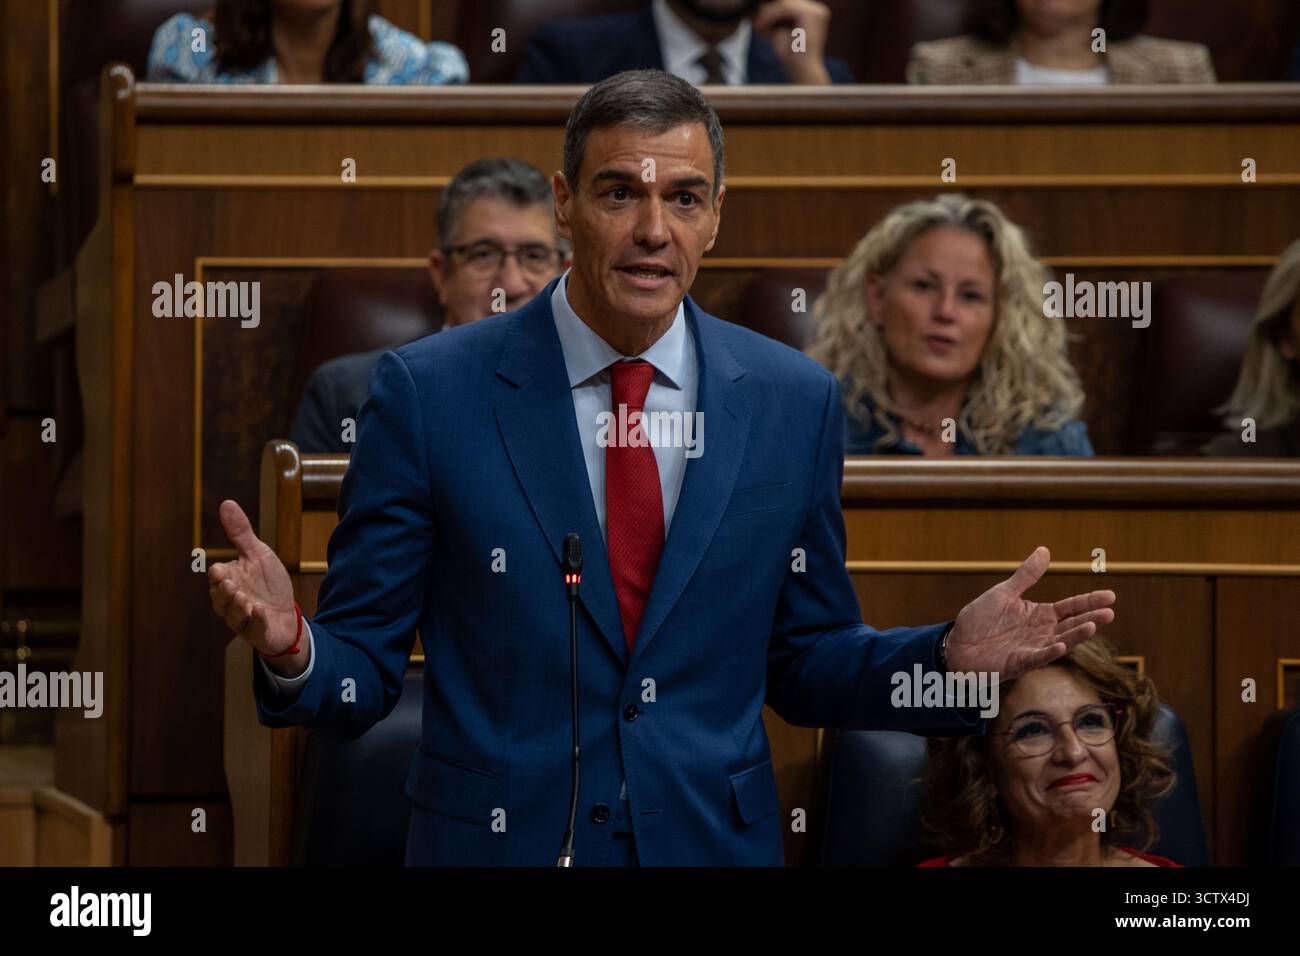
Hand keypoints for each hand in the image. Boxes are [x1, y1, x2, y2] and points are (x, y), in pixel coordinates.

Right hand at [208, 499, 302, 674]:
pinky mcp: (258, 632)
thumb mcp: (257, 555)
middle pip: (220, 598)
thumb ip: (241, 533)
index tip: (220, 570)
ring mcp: (243, 619)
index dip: (218, 575)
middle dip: (224, 592)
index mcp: (229, 580)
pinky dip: (256, 621)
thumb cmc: (268, 584)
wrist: (287, 614)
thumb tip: (226, 503)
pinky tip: (260, 612)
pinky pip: (254, 628)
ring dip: (237, 607)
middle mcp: (231, 601)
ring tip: (245, 598)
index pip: (218, 577)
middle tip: (230, 584)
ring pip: (233, 616)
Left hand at [753, 0, 831, 84]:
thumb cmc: (792, 58)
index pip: (789, 5)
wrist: (803, 72)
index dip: (772, 11)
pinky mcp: (812, 15)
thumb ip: (775, 20)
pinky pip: (785, 8)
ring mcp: (817, 11)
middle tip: (755, 23)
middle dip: (769, 11)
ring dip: (768, 14)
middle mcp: (818, 11)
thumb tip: (760, 8)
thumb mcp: (781, 34)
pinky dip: (771, 16)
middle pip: (787, 2)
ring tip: (758, 27)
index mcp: (814, 15)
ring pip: (785, 4)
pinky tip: (762, 27)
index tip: (757, 21)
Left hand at [947, 546, 1114, 679]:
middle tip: (1110, 612)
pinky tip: (1061, 645)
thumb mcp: (1004, 593)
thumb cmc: (981, 620)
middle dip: (1090, 618)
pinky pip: (1037, 658)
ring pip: (1060, 642)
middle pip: (1071, 625)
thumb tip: (1045, 549)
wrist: (957, 644)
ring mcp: (1032, 649)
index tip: (1110, 595)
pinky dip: (1049, 652)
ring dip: (1076, 635)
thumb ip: (1026, 575)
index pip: (1070, 607)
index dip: (1089, 601)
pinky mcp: (1018, 663)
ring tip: (1092, 625)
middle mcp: (1041, 633)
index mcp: (1040, 615)